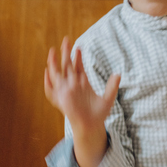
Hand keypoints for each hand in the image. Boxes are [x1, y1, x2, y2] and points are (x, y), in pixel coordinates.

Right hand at [43, 36, 118, 166]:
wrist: (91, 126)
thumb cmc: (99, 114)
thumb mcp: (108, 99)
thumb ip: (112, 86)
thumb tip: (118, 74)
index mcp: (82, 82)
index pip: (78, 65)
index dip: (77, 56)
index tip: (79, 47)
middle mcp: (73, 84)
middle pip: (67, 65)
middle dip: (66, 53)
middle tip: (66, 40)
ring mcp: (66, 91)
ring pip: (58, 74)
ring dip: (54, 63)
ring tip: (53, 51)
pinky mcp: (61, 100)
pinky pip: (52, 90)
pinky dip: (48, 82)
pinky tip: (47, 73)